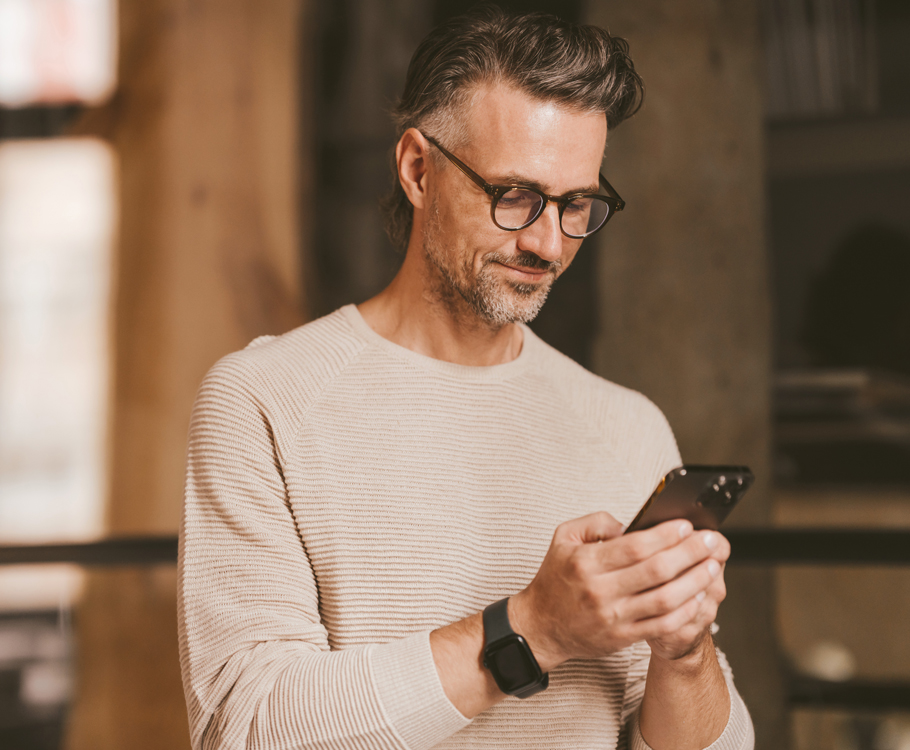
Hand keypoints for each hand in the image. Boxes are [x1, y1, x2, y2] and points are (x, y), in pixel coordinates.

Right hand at [509, 511, 724, 671]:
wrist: (540, 626)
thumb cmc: (555, 577)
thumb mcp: (563, 537)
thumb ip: (596, 522)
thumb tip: (631, 525)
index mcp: (585, 562)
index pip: (634, 547)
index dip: (664, 535)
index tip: (686, 525)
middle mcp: (600, 590)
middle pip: (656, 571)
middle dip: (689, 554)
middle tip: (711, 541)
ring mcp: (612, 617)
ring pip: (664, 600)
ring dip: (694, 582)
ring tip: (713, 566)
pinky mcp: (622, 637)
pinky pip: (662, 625)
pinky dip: (685, 611)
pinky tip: (699, 596)